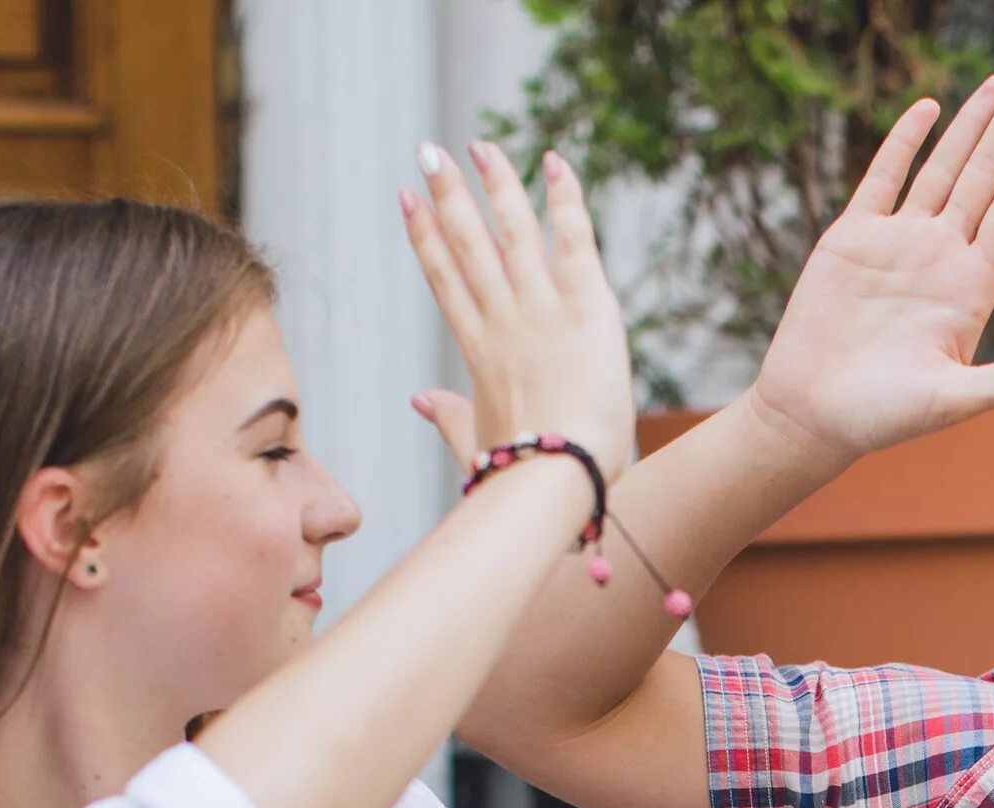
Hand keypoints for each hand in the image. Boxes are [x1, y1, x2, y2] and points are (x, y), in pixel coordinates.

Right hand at [402, 141, 636, 477]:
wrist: (556, 476)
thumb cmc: (519, 472)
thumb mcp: (476, 443)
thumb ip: (447, 417)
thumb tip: (419, 400)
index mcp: (478, 350)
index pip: (444, 280)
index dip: (424, 236)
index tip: (406, 200)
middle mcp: (503, 319)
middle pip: (467, 244)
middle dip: (447, 194)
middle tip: (429, 152)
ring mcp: (541, 310)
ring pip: (512, 231)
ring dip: (495, 184)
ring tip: (480, 146)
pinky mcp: (586, 307)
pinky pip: (575, 240)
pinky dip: (565, 200)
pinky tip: (554, 162)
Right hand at [739, 60, 993, 466]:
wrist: (812, 415)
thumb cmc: (884, 418)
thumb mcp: (956, 400)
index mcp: (971, 289)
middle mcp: (941, 257)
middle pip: (986, 176)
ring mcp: (898, 243)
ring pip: (943, 168)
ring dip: (972, 124)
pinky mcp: (853, 238)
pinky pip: (883, 178)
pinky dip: (904, 142)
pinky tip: (930, 108)